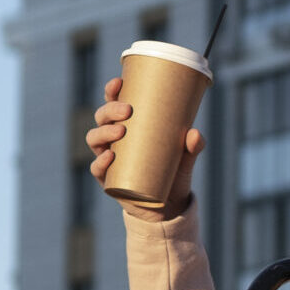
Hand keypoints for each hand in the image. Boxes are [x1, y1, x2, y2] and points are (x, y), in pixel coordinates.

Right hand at [86, 75, 205, 220]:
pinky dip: (100, 162)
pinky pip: (97, 169)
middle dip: (110, 110)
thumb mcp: (185, 158)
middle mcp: (114, 140)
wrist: (169, 207)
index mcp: (128, 127)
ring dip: (103, 132)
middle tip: (127, 110)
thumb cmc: (173, 174)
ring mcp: (108, 159)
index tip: (119, 82)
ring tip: (120, 131)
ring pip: (94, 140)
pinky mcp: (108, 181)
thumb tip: (194, 133)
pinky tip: (109, 157)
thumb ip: (192, 146)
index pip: (114, 104)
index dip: (112, 91)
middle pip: (102, 119)